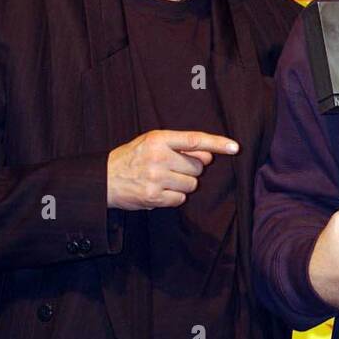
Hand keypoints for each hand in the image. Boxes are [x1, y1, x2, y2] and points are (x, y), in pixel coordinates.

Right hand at [107, 130, 237, 209]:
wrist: (103, 179)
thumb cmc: (133, 158)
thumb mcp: (152, 142)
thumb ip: (180, 145)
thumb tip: (209, 155)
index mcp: (158, 139)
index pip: (194, 140)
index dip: (217, 143)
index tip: (235, 147)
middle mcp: (158, 157)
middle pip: (197, 167)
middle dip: (190, 169)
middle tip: (172, 168)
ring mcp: (156, 178)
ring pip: (192, 184)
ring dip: (183, 184)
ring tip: (164, 180)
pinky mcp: (154, 196)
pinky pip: (181, 199)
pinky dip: (174, 197)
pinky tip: (160, 191)